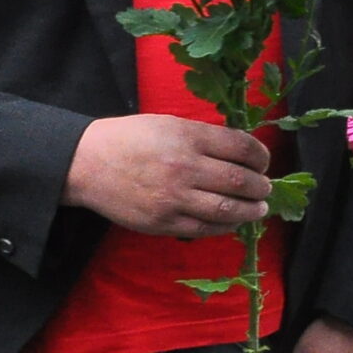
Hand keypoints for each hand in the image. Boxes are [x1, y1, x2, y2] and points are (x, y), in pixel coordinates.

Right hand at [63, 114, 268, 236]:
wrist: (87, 163)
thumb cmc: (130, 139)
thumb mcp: (169, 124)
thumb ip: (204, 137)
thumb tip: (242, 152)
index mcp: (188, 136)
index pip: (241, 147)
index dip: (261, 156)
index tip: (264, 161)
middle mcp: (184, 167)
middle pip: (240, 180)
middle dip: (261, 186)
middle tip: (266, 187)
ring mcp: (174, 198)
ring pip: (227, 209)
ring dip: (251, 210)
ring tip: (259, 208)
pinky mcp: (163, 222)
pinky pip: (205, 228)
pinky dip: (226, 225)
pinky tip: (234, 220)